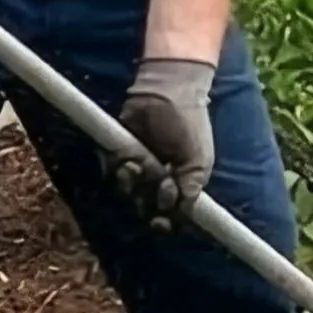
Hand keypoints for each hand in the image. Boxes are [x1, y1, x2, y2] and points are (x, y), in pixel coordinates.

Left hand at [118, 57, 218, 210]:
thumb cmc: (189, 124)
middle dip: (149, 202)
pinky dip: (118, 171)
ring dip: (131, 185)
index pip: (172, 211)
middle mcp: (160, 177)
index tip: (161, 222)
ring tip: (138, 168)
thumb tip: (182, 210)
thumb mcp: (198, 158)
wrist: (167, 91)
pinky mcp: (122, 152)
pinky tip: (129, 161)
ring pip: (129, 191)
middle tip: (160, 186)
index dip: (166, 221)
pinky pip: (113, 172)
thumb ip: (192, 185)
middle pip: (147, 206)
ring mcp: (140, 165)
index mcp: (182, 181)